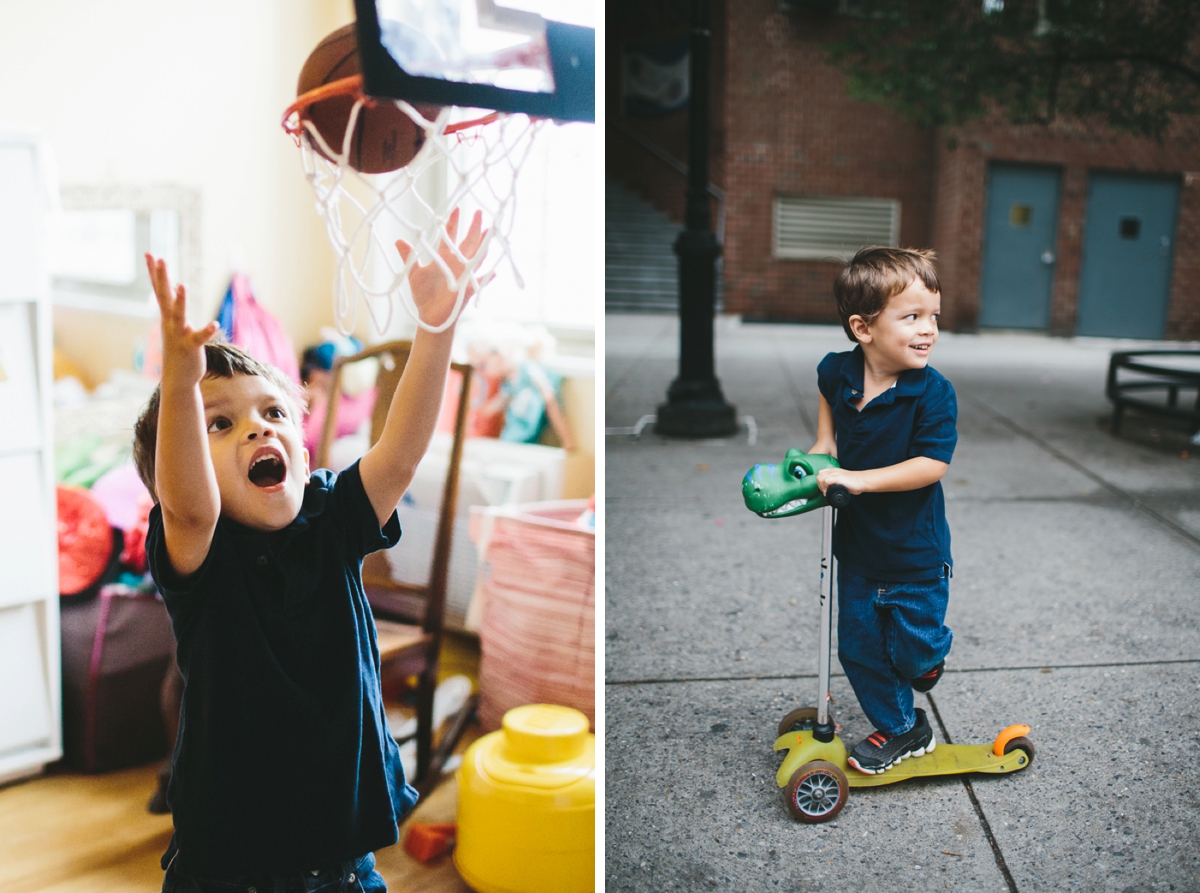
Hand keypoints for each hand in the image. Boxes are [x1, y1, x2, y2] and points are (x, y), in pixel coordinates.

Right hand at [147, 254, 218, 387]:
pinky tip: (214, 324)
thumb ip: (177, 305)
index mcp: (167, 316)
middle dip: (162, 278)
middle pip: (165, 297)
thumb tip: (178, 286)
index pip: (159, 290)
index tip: (149, 253)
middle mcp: (170, 323)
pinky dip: (206, 331)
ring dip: (181, 301)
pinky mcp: (191, 347)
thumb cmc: (179, 348)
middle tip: (160, 258)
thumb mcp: (177, 324)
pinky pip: (199, 338)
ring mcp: (179, 335)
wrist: (178, 378)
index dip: (155, 273)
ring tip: (183, 285)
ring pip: (179, 315)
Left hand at [395, 208, 487, 328]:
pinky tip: (494, 272)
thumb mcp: (413, 273)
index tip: (457, 209)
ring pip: (477, 257)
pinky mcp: (467, 290)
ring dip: (484, 246)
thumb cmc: (423, 295)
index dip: (453, 223)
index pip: (450, 236)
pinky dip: (486, 278)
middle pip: (469, 242)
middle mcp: (457, 264)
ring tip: (492, 232)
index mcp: (444, 258)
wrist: (430, 316)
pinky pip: (479, 283)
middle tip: (481, 212)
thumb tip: (398, 240)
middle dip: (475, 228)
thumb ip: (409, 257)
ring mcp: (464, 275)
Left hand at [817, 467, 865, 495]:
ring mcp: (835, 473)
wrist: (862, 481)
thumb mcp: (842, 481)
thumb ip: (836, 483)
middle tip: (825, 491)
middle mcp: (833, 471)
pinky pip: (826, 481)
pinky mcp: (838, 477)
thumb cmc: (855, 482)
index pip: (820, 474)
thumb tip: (829, 491)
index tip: (824, 489)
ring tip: (827, 492)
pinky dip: (825, 487)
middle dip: (820, 485)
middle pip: (819, 476)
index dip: (820, 482)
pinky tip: (829, 492)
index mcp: (834, 471)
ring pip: (820, 478)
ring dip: (822, 487)